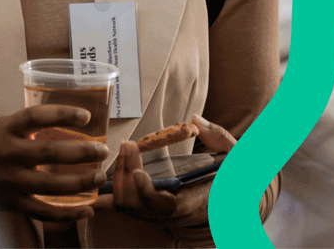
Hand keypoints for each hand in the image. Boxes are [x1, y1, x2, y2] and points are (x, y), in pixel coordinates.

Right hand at [0, 105, 108, 220]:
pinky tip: (87, 209)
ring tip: (99, 177)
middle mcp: (8, 153)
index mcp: (8, 128)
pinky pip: (43, 212)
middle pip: (47, 153)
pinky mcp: (12, 202)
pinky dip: (67, 213)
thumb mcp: (11, 122)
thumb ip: (38, 122)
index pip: (36, 116)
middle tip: (102, 150)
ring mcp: (10, 181)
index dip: (62, 115)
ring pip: (48, 186)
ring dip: (79, 183)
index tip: (87, 116)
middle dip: (79, 152)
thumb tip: (81, 117)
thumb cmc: (0, 138)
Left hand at [92, 114, 236, 226]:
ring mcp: (160, 215)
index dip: (147, 192)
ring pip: (127, 207)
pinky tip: (97, 183)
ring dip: (118, 179)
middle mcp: (174, 214)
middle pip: (137, 205)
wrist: (234, 200)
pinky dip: (109, 196)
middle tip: (127, 146)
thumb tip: (195, 119)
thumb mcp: (236, 154)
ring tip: (123, 151)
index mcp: (195, 201)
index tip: (139, 171)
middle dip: (126, 175)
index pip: (164, 206)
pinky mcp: (150, 211)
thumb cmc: (233, 176)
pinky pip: (124, 208)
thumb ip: (217, 137)